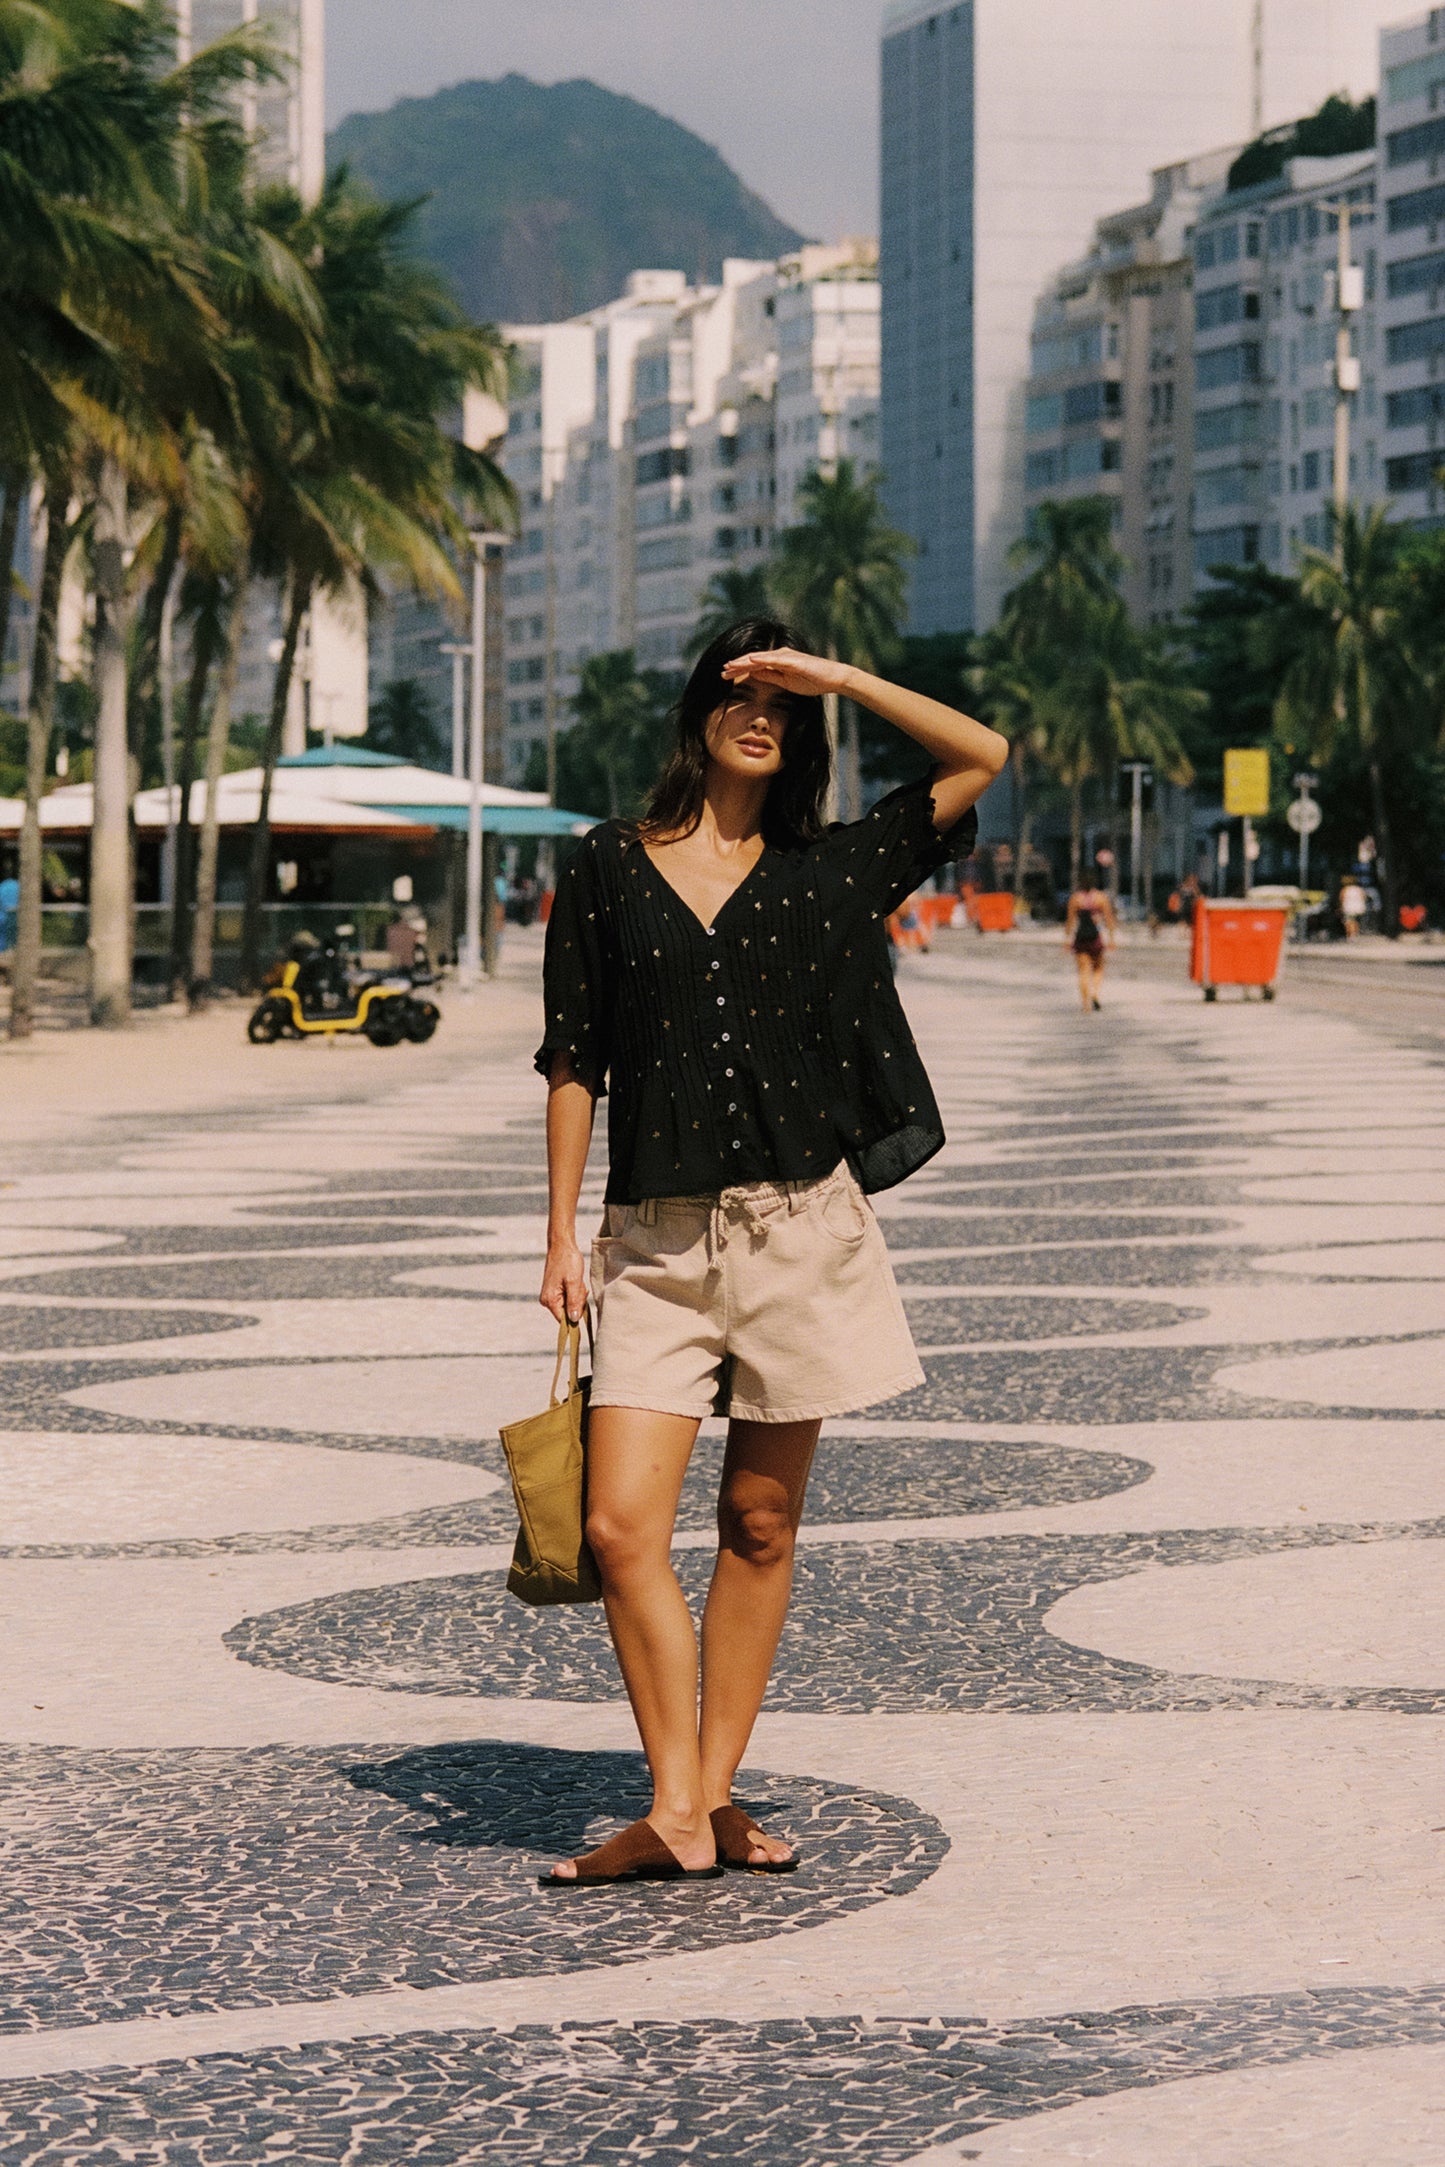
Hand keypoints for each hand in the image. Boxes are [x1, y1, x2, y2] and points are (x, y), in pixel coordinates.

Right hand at [540, 1234, 586, 1324]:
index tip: (581, 1301)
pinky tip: (574, 1280)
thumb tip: (574, 1320)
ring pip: (570, 1304)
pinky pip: (569, 1297)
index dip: (575, 1315)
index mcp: (549, 1300)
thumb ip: (574, 1302)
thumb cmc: (568, 1260)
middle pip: (568, 1312)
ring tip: (576, 1280)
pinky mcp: (555, 1290)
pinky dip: (575, 1290)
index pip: (564, 1320)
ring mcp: (551, 1295)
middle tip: (578, 1285)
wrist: (562, 1244)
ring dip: (577, 1294)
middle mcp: (547, 1300)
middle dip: (578, 1300)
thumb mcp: (574, 1282)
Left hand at [721, 647, 850, 698]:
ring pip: (758, 658)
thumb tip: (752, 674)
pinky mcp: (792, 659)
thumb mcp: (786, 682)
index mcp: (778, 661)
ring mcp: (785, 656)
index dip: (738, 669)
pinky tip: (748, 662)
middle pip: (753, 660)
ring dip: (742, 662)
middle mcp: (779, 655)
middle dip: (736, 665)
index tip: (725, 675)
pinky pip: (772, 659)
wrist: (833, 678)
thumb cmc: (812, 681)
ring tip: (729, 666)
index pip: (754, 665)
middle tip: (721, 671)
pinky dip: (759, 660)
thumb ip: (770, 677)